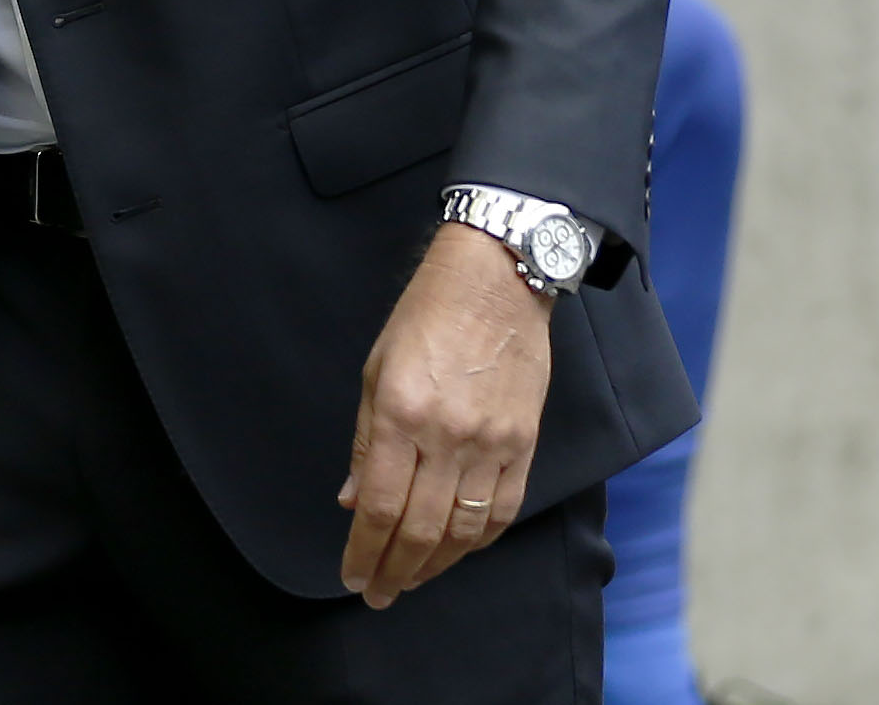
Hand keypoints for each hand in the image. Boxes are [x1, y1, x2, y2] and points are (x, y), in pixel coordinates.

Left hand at [337, 225, 553, 607]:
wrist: (494, 284)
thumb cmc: (424, 319)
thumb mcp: (376, 372)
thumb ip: (366, 442)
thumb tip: (355, 501)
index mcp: (401, 415)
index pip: (381, 505)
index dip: (365, 550)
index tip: (353, 576)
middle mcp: (448, 436)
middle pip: (421, 528)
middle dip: (395, 570)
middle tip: (378, 593)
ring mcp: (492, 443)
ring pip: (464, 529)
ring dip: (435, 565)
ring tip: (411, 581)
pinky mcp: (525, 442)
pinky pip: (503, 509)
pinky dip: (478, 540)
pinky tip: (457, 552)